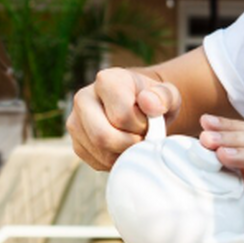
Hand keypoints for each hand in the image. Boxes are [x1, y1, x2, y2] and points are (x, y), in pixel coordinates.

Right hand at [67, 68, 181, 170]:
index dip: (141, 125)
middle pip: (102, 136)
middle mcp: (84, 97)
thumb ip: (164, 96)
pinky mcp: (76, 142)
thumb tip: (148, 102)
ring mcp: (75, 121)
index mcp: (107, 80)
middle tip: (143, 137)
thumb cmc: (154, 101)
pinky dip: (116, 161)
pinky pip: (96, 162)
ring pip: (100, 152)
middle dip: (130, 144)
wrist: (140, 108)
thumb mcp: (168, 95)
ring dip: (125, 154)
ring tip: (135, 140)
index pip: (122, 116)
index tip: (148, 120)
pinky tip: (124, 148)